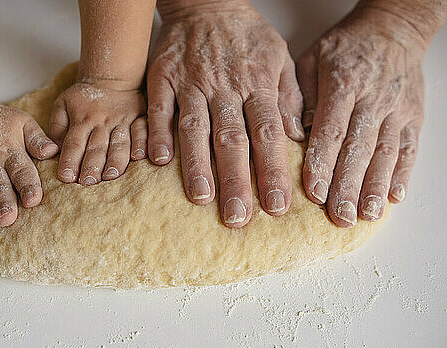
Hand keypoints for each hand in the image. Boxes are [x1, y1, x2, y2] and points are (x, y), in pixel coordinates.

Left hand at [49, 83, 147, 185]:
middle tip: (88, 182)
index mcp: (82, 119)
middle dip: (92, 165)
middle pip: (97, 146)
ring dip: (115, 160)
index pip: (74, 143)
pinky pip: (142, 131)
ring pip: (119, 143)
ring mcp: (122, 120)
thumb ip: (57, 127)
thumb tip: (53, 150)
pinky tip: (139, 157)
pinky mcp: (139, 118)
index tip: (66, 177)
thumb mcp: (62, 104)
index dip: (70, 160)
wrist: (112, 77)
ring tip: (110, 176)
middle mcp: (102, 121)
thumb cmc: (84, 97)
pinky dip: (142, 144)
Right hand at [147, 3, 303, 227]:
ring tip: (201, 198)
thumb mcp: (280, 57)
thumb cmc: (246, 35)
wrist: (207, 2)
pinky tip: (159, 161)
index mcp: (257, 84)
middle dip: (236, 181)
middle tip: (238, 217)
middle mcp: (225, 87)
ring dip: (197, 165)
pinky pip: (160, 108)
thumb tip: (297, 137)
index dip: (273, 171)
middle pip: (232, 139)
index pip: (268, 134)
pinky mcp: (163, 78)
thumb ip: (289, 97)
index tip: (277, 205)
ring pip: (195, 129)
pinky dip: (159, 133)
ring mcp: (191, 83)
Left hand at [297, 7, 425, 226]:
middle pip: (359, 148)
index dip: (323, 163)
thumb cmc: (344, 48)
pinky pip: (409, 148)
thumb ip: (299, 95)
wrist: (392, 30)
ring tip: (365, 215)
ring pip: (386, 153)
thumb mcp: (310, 59)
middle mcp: (373, 99)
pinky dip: (402, 174)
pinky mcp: (414, 116)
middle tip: (339, 216)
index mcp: (344, 84)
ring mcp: (397, 109)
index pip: (332, 130)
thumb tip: (293, 133)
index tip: (314, 193)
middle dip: (348, 186)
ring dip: (375, 187)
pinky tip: (394, 197)